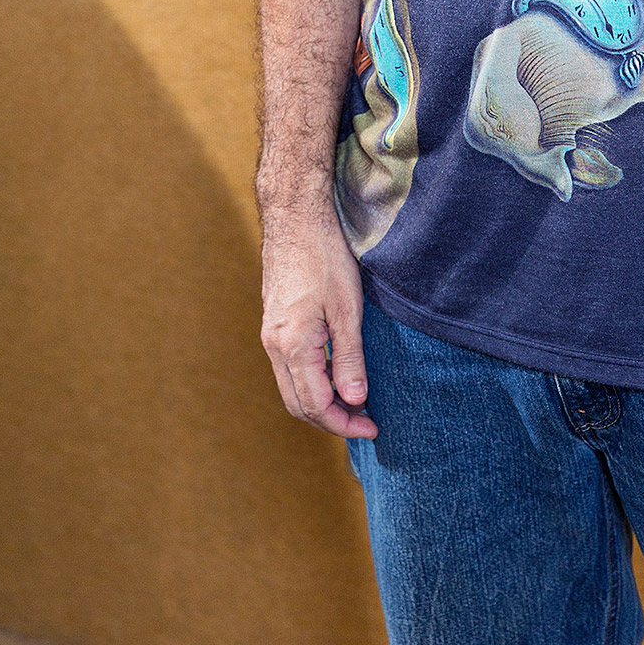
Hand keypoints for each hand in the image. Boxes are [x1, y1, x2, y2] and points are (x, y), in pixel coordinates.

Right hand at [260, 203, 376, 438]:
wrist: (296, 217)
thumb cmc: (324, 257)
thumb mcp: (347, 309)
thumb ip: (350, 358)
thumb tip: (356, 402)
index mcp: (292, 346)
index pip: (316, 406)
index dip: (345, 423)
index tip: (373, 427)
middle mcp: (274, 346)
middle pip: (299, 404)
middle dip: (332, 419)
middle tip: (366, 421)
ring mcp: (270, 335)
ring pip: (292, 388)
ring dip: (321, 402)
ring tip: (355, 401)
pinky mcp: (274, 324)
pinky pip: (289, 368)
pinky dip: (312, 382)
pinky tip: (336, 373)